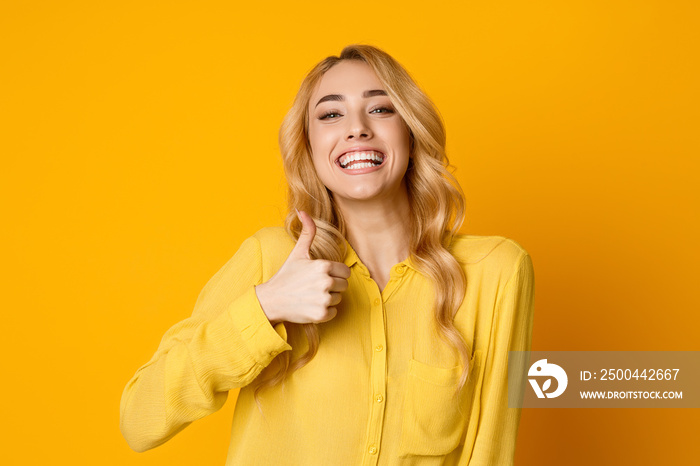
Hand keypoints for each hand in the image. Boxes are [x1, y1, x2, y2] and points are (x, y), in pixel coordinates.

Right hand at [254, 210, 350, 324]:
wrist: (272, 300)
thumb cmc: (286, 275)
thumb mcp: (298, 252)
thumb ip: (307, 232)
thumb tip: (302, 211)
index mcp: (323, 266)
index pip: (345, 272)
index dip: (335, 274)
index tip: (322, 276)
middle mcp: (325, 282)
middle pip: (344, 285)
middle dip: (333, 287)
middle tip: (315, 287)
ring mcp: (324, 299)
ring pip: (339, 299)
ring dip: (328, 299)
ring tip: (312, 296)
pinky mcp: (321, 314)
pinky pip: (334, 312)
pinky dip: (325, 312)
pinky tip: (311, 306)